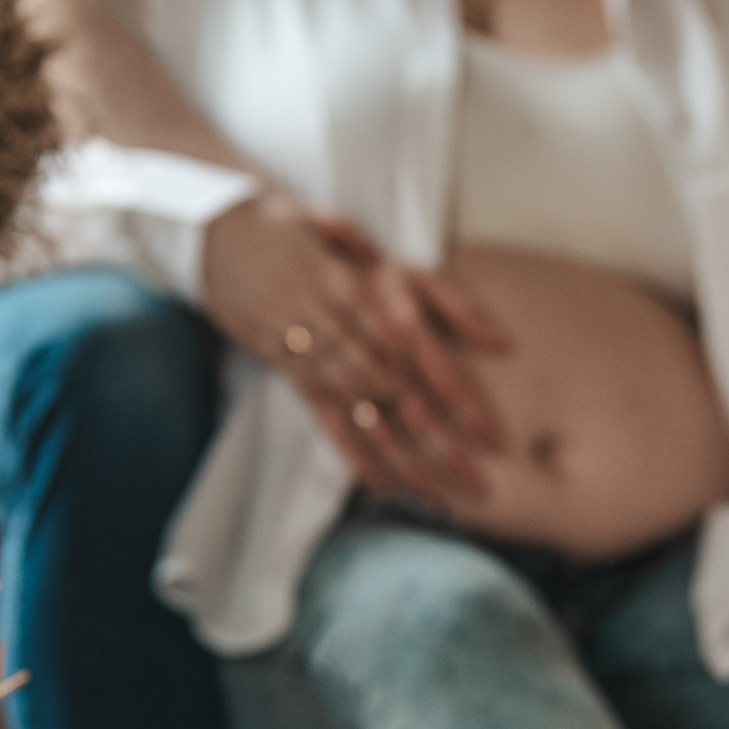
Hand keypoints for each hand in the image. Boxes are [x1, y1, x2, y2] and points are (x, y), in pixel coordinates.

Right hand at [202, 193, 509, 508]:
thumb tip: (504, 343)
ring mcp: (308, 348)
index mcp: (368, 290)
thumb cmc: (322, 243)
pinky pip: (324, 418)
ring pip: (363, 412)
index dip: (460, 398)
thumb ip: (449, 300)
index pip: (426, 355)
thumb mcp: (386, 257)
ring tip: (442, 496)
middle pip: (399, 393)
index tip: (494, 438)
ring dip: (404, 458)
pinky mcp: (285, 368)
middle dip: (440, 443)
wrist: (223, 232)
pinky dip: (353, 453)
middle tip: (478, 485)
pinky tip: (383, 486)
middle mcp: (338, 321)